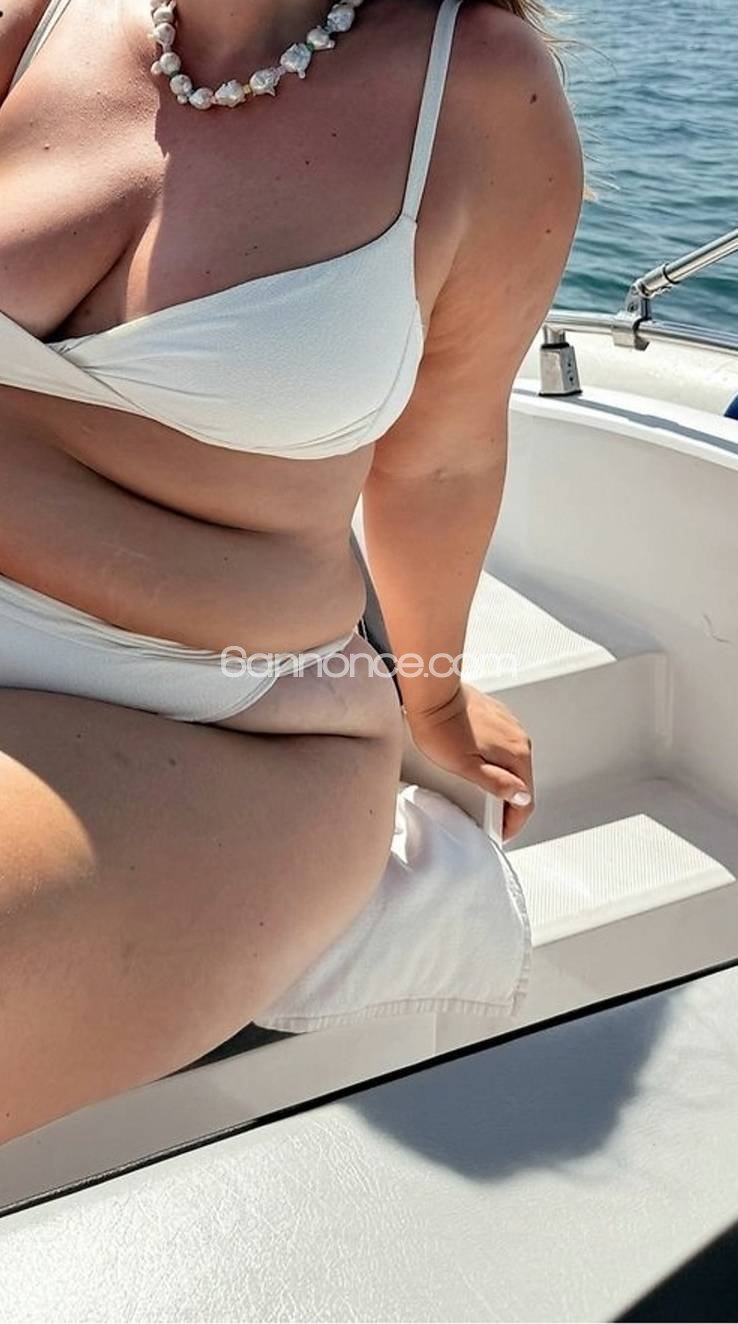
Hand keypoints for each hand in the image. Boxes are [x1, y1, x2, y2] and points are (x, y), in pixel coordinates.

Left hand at [405, 683, 533, 841]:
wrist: (433, 694)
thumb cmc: (441, 730)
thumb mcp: (465, 767)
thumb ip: (497, 783)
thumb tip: (523, 797)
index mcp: (516, 755)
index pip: (526, 800)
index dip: (514, 823)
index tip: (501, 833)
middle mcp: (520, 739)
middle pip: (522, 782)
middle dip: (509, 805)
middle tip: (491, 820)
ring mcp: (511, 726)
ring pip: (514, 764)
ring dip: (504, 782)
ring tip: (484, 795)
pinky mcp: (499, 717)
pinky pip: (505, 747)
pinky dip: (498, 762)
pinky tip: (480, 765)